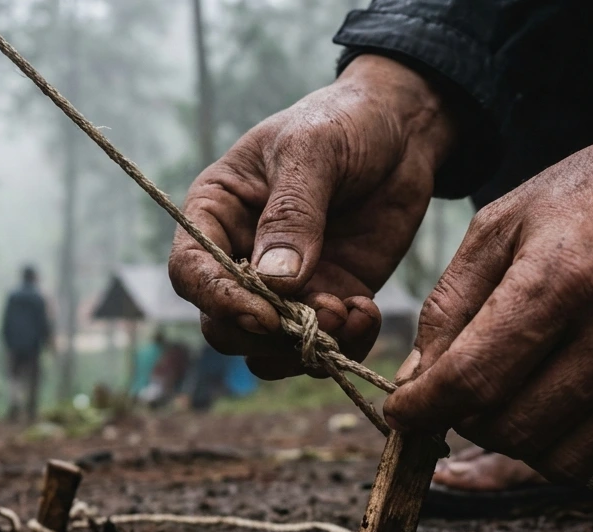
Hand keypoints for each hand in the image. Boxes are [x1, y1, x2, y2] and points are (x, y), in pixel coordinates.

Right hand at [168, 55, 456, 378]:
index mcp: (215, 213)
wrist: (401, 129)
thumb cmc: (342, 122)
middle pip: (223, 323)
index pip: (191, 271)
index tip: (263, 315)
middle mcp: (239, 256)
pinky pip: (320, 345)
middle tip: (318, 318)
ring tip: (350, 314)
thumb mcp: (312, 151)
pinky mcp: (328, 297)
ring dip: (305, 348)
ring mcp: (284, 285)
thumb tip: (274, 282)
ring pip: (268, 347)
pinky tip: (368, 312)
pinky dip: (344, 345)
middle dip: (266, 334)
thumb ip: (292, 214)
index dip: (218, 300)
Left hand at [386, 106, 592, 481]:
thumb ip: (450, 304)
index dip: (423, 407)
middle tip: (453, 396)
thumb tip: (414, 380)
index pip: (474, 377)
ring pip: (562, 458)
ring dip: (515, 440)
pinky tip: (552, 398)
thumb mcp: (502, 225)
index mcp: (563, 278)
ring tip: (503, 397)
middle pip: (514, 427)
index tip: (400, 412)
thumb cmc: (588, 195)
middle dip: (465, 421)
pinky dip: (565, 440)